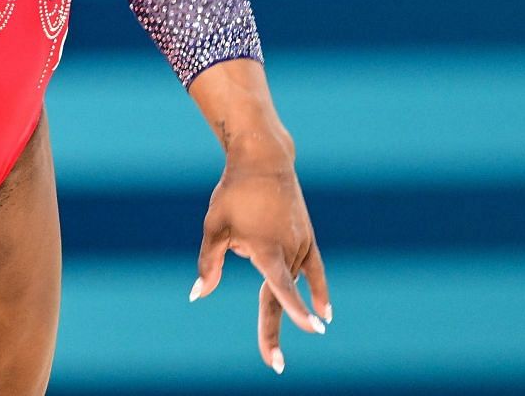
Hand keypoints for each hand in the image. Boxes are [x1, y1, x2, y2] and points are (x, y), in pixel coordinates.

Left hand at [189, 145, 331, 374]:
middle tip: (275, 365)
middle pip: (278, 296)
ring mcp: (302, 245)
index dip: (294, 310)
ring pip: (280, 271)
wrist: (263, 160)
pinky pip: (315, 271)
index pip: (282, 287)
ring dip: (259, 258)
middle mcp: (289, 250)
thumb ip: (208, 263)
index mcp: (266, 248)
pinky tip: (326, 314)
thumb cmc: (233, 192)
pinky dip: (318, 292)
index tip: (312, 329)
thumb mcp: (213, 226)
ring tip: (248, 219)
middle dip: (273, 330)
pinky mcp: (308, 239)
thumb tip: (198, 296)